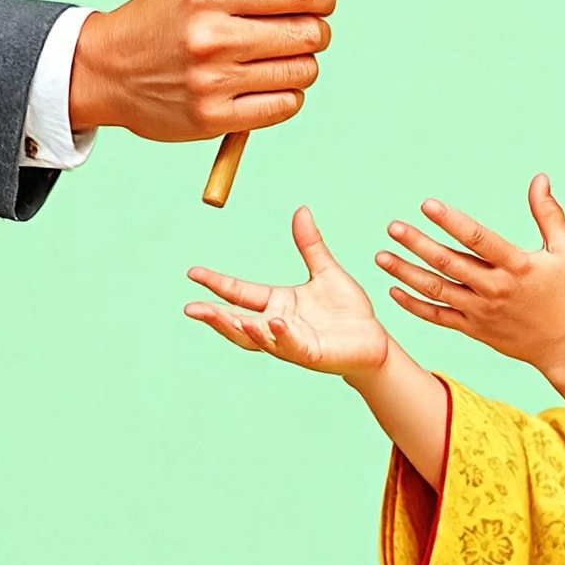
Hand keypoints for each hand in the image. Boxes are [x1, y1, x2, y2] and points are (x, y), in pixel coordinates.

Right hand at [70, 0, 358, 140]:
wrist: (106, 69)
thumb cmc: (163, 13)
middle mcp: (211, 36)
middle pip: (310, 32)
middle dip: (314, 27)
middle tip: (292, 27)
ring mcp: (212, 82)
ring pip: (304, 71)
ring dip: (301, 62)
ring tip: (271, 55)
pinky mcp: (213, 118)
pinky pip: (286, 105)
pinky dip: (286, 93)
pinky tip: (261, 82)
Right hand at [185, 206, 390, 374]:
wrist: (374, 340)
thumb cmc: (348, 311)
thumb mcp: (325, 271)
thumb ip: (310, 245)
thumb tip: (300, 211)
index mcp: (277, 303)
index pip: (240, 292)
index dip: (217, 283)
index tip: (193, 272)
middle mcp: (278, 324)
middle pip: (238, 321)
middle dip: (214, 316)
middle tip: (190, 309)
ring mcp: (292, 342)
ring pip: (257, 338)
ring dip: (239, 328)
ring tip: (220, 316)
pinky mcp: (311, 354)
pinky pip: (291, 345)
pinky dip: (279, 335)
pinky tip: (272, 323)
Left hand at [376, 175, 564, 471]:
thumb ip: (549, 214)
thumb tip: (539, 178)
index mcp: (516, 265)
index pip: (478, 239)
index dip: (451, 221)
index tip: (427, 205)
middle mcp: (494, 288)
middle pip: (449, 263)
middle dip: (417, 244)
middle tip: (392, 227)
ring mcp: (481, 311)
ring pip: (436, 290)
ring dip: (406, 272)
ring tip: (381, 256)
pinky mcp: (474, 329)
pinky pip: (438, 317)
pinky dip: (414, 305)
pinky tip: (393, 289)